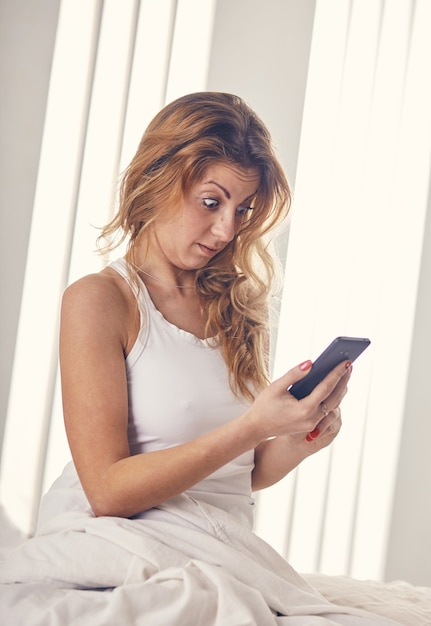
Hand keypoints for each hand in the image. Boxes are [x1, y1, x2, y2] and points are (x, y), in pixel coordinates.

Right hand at [251, 361, 350, 489]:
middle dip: (343, 380)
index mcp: (304, 410)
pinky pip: (327, 409)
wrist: (257, 428)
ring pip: (333, 405)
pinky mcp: (311, 425)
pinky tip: (335, 385)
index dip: (336, 374)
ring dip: (340, 389)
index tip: (345, 362)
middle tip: (350, 364)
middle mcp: (312, 419)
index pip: (326, 389)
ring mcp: (312, 424)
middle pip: (334, 398)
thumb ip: (294, 374)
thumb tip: (311, 363)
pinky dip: (332, 397)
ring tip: (345, 372)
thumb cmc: (264, 406)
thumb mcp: (276, 386)